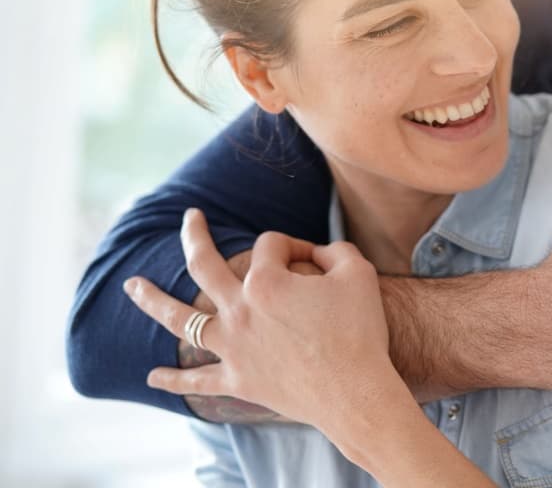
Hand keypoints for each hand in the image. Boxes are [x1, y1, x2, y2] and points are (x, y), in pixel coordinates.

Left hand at [124, 208, 407, 431]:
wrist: (355, 392)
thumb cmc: (360, 330)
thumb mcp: (358, 273)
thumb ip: (334, 250)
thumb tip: (316, 252)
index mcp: (266, 281)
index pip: (272, 246)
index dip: (296, 246)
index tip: (317, 261)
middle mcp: (239, 311)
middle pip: (204, 265)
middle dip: (195, 236)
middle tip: (189, 218)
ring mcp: (233, 348)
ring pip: (182, 321)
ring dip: (153, 300)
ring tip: (131, 286)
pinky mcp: (237, 381)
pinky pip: (197, 381)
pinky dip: (174, 379)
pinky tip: (151, 376)